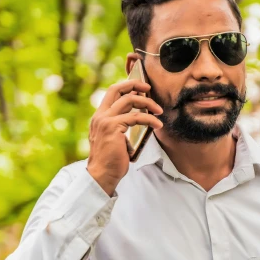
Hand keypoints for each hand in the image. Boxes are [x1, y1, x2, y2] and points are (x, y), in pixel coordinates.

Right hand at [87, 77, 162, 194]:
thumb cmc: (111, 160)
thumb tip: (138, 117)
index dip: (126, 86)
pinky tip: (158, 125)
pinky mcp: (113, 128)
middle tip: (149, 88)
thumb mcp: (115, 138)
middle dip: (135, 84)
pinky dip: (150, 119)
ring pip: (129, 100)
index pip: (111, 93)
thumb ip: (122, 126)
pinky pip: (136, 117)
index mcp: (99, 117)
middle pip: (117, 89)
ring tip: (159, 111)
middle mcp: (100, 116)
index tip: (141, 89)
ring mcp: (105, 120)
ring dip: (148, 103)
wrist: (102, 175)